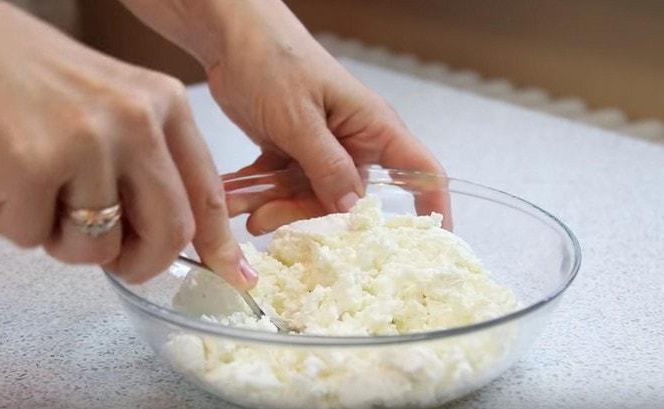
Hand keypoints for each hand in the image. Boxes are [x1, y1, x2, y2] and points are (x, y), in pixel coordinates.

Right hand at [0, 0, 256, 287]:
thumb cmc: (33, 78)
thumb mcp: (114, 106)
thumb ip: (149, 163)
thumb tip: (173, 237)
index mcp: (165, 105)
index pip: (208, 193)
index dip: (220, 245)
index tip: (233, 275)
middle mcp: (137, 120)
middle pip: (169, 234)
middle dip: (140, 263)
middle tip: (113, 259)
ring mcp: (86, 140)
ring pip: (97, 249)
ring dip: (60, 239)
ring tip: (36, 192)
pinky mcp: (31, 162)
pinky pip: (31, 238)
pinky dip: (12, 223)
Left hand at [206, 11, 451, 232]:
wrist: (230, 35)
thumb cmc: (272, 57)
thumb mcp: (298, 117)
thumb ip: (326, 166)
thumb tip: (352, 209)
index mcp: (371, 126)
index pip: (419, 170)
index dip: (432, 207)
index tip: (435, 243)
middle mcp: (351, 142)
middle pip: (347, 199)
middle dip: (307, 215)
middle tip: (266, 220)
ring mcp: (320, 149)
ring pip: (308, 197)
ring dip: (273, 205)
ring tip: (241, 208)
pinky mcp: (291, 152)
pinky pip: (281, 185)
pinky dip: (259, 192)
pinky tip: (236, 196)